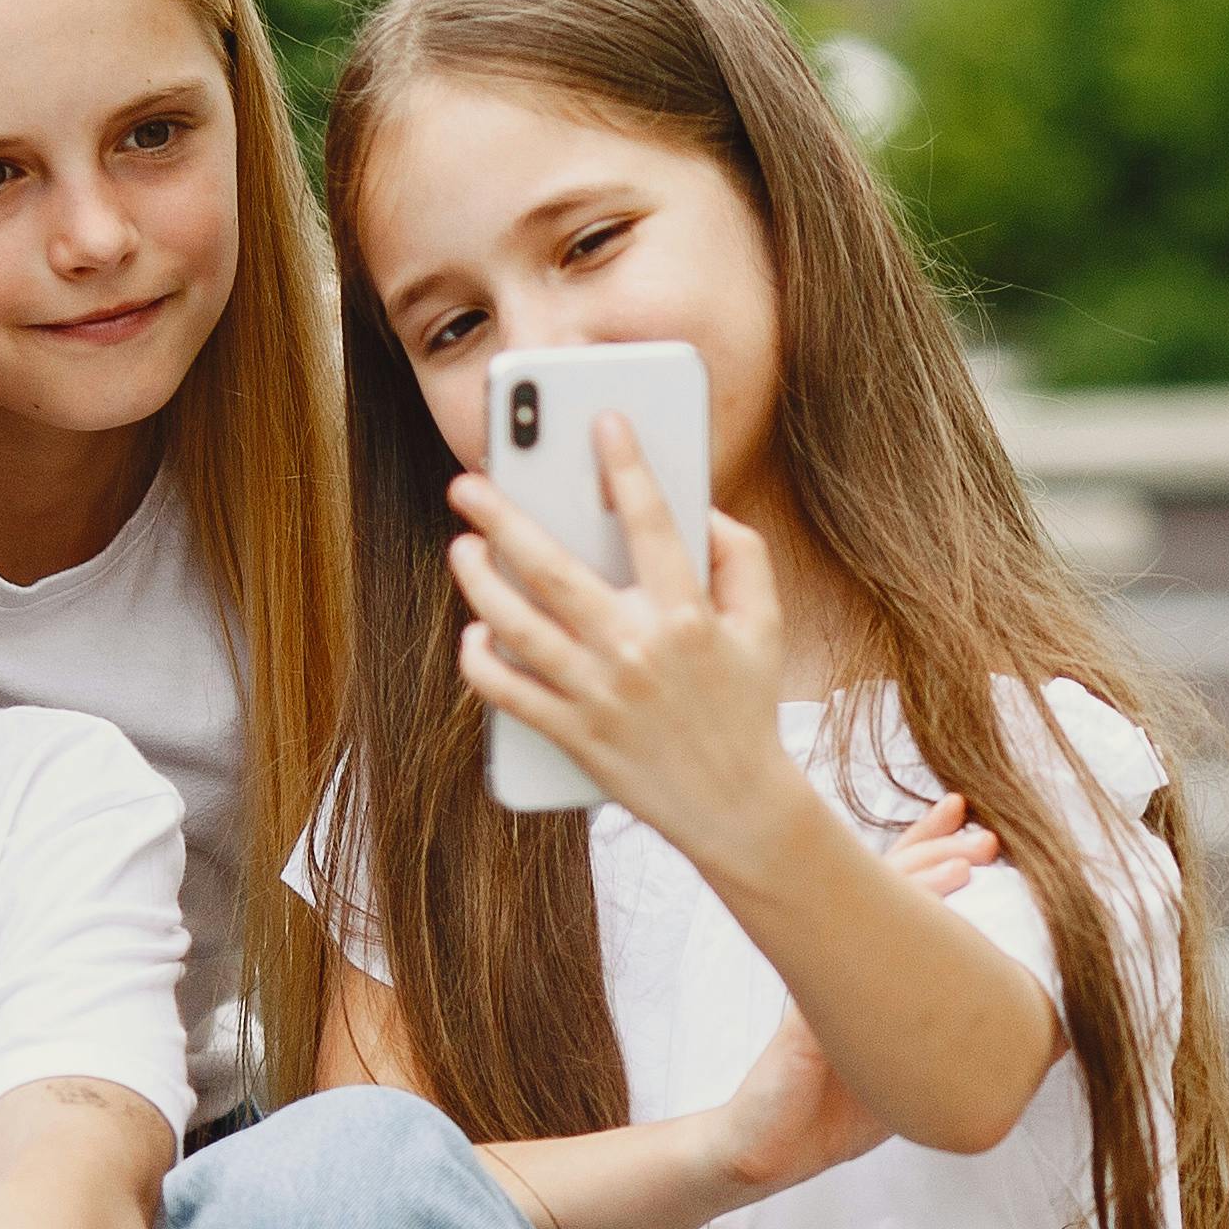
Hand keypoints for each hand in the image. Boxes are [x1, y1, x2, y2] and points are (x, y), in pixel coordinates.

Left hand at [449, 417, 808, 861]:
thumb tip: (697, 508)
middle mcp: (636, 650)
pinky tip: (476, 630)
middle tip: (468, 482)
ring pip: (515, 627)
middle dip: (502, 516)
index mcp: (688, 615)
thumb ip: (742, 556)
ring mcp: (598, 695)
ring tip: (462, 548)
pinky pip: (507, 692)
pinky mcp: (573, 735)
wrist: (736, 807)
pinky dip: (481, 659)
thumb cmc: (746, 706)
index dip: (627, 465)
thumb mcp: (766, 625)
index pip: (653, 523)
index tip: (603, 421)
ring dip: (477, 582)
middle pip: (552, 568)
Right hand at [693, 795, 996, 1205]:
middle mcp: (838, 965)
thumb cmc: (839, 1109)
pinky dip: (876, 951)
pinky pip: (841, 979)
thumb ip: (960, 1041)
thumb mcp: (915, 1070)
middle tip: (982, 834)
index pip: (896, 896)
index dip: (932, 854)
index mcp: (863, 970)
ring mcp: (821, 987)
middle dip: (935, 850)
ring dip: (917, 882)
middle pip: (883, 887)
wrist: (772, 1149)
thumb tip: (1044, 1031)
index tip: (971, 826)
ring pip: (865, 916)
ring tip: (965, 863)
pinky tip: (908, 936)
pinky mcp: (808, 1024)